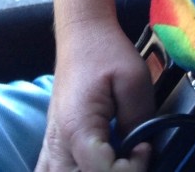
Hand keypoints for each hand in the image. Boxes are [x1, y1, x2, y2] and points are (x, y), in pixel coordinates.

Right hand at [35, 19, 153, 171]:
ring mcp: (50, 148)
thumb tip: (141, 150)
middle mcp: (57, 145)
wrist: (82, 36)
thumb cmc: (107, 53)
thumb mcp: (134, 79)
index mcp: (78, 128)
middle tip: (130, 159)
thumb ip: (140, 120)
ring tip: (113, 162)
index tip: (145, 148)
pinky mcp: (52, 146)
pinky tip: (90, 166)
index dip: (131, 169)